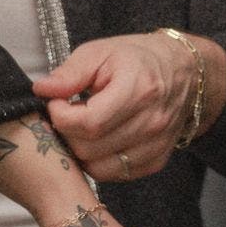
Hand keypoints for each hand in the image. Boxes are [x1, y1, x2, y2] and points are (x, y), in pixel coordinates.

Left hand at [32, 31, 223, 182]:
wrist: (183, 71)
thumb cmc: (138, 58)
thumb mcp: (101, 52)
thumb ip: (70, 73)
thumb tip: (41, 90)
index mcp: (139, 90)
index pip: (89, 123)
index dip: (61, 116)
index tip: (57, 102)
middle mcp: (152, 122)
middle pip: (90, 148)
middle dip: (67, 134)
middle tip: (66, 114)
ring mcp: (157, 145)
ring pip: (99, 168)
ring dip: (80, 151)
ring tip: (81, 127)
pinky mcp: (157, 161)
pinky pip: (115, 174)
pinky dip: (98, 161)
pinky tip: (98, 139)